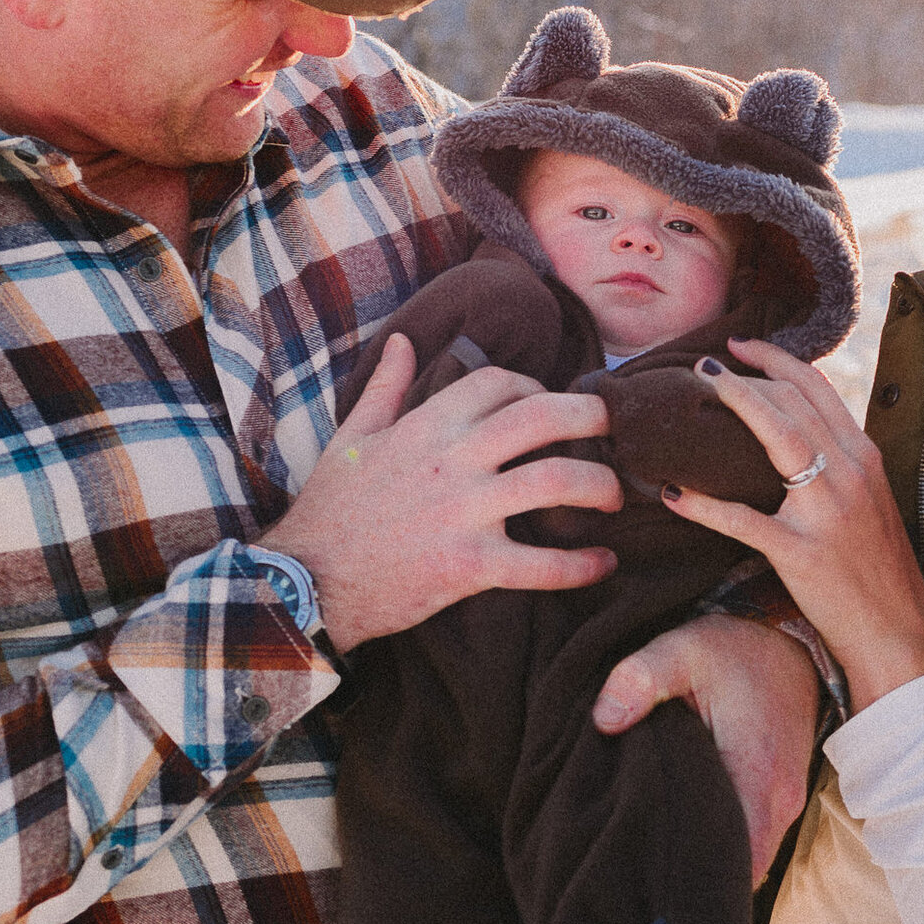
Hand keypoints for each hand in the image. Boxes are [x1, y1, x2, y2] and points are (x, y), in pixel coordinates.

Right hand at [266, 333, 621, 650]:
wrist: (306, 581)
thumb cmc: (330, 510)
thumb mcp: (351, 438)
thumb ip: (385, 388)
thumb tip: (401, 342)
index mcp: (426, 425)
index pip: (499, 383)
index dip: (536, 387)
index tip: (552, 405)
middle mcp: (452, 460)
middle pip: (544, 418)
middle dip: (593, 418)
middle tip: (617, 431)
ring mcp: (463, 513)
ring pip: (555, 482)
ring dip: (599, 487)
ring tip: (615, 497)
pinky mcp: (468, 566)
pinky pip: (542, 565)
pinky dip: (581, 566)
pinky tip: (602, 564)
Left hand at [592, 614, 818, 887]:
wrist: (787, 633)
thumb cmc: (733, 646)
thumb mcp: (681, 649)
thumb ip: (640, 678)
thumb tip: (604, 719)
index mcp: (757, 773)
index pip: (735, 862)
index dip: (695, 877)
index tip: (649, 877)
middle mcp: (781, 799)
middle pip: (742, 869)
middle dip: (697, 877)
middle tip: (641, 875)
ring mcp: (786, 799)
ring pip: (750, 857)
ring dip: (712, 858)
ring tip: (658, 853)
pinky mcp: (782, 793)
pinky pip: (756, 837)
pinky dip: (725, 841)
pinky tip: (686, 828)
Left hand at [660, 339, 923, 708]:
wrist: (898, 631)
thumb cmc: (879, 570)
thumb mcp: (872, 502)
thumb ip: (840, 465)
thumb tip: (797, 437)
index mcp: (865, 456)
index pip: (817, 388)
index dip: (776, 360)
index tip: (742, 347)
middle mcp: (850, 472)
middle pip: (792, 402)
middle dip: (745, 376)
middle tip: (704, 365)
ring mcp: (826, 510)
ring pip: (776, 436)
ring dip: (733, 405)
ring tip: (694, 391)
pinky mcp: (800, 552)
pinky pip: (741, 519)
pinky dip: (702, 504)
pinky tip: (671, 493)